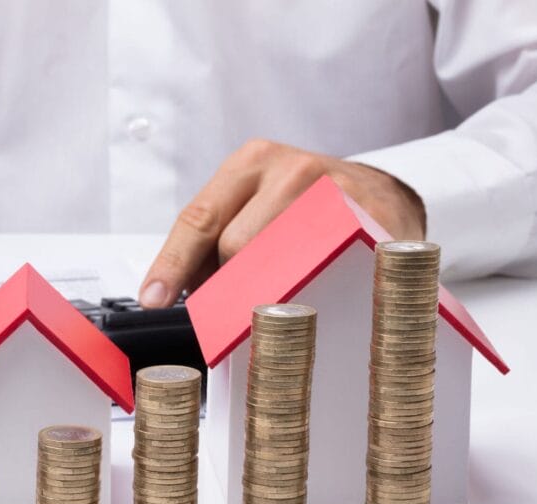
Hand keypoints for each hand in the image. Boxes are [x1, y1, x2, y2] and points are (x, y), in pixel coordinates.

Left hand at [138, 139, 425, 307]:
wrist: (382, 197)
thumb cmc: (305, 211)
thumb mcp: (254, 211)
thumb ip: (214, 244)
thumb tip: (181, 293)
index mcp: (251, 163)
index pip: (199, 219)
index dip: (173, 264)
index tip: (154, 299)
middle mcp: (291, 167)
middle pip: (236, 244)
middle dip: (226, 284)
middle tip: (237, 306)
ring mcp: (335, 187)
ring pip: (281, 260)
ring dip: (270, 293)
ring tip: (279, 301)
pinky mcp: (374, 216)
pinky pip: (332, 266)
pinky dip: (319, 289)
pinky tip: (320, 294)